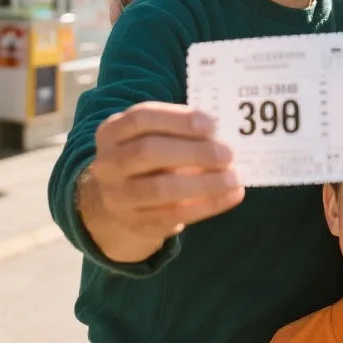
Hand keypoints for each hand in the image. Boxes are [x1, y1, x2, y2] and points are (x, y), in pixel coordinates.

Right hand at [80, 101, 243, 262]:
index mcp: (112, 132)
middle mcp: (109, 163)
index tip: (212, 124)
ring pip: (160, 189)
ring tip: (234, 177)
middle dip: (193, 151)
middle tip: (228, 153)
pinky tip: (232, 195)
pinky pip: (174, 215)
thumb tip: (220, 136)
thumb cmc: (147, 161)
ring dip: (204, 183)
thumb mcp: (150, 137)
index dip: (178, 119)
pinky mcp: (137, 224)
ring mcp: (119, 197)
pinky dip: (208, 205)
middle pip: (148, 152)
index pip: (141, 118)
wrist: (119, 206)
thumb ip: (178, 131)